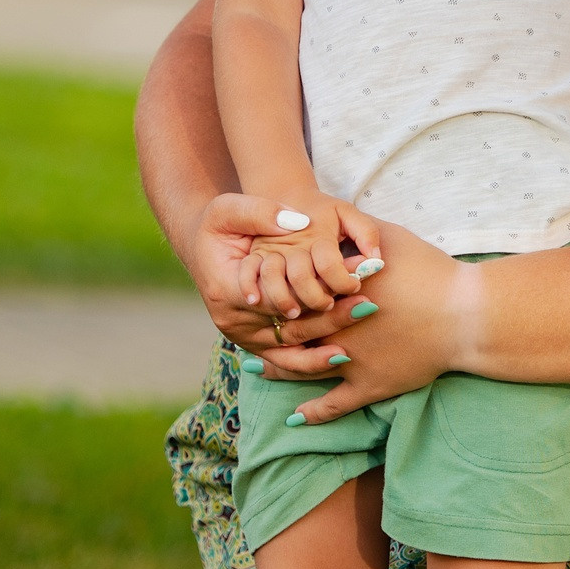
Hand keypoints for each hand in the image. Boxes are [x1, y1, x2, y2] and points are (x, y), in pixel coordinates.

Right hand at [185, 192, 367, 352]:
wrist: (202, 246)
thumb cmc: (218, 224)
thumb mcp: (229, 207)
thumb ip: (261, 212)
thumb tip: (299, 222)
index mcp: (225, 288)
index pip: (276, 299)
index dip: (314, 292)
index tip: (350, 282)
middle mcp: (231, 320)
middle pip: (287, 328)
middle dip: (329, 318)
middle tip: (367, 305)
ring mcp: (241, 335)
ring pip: (288, 349)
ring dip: (324, 342)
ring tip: (358, 329)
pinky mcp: (251, 342)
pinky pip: (282, 360)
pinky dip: (309, 361)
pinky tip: (339, 356)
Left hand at [241, 219, 467, 423]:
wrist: (464, 314)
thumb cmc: (429, 272)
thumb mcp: (388, 238)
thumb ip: (356, 231)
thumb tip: (333, 220)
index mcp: (337, 292)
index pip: (293, 295)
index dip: (272, 295)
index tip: (257, 294)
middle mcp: (335, 329)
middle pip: (291, 332)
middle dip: (267, 332)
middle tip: (245, 334)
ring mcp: (351, 362)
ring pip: (303, 369)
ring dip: (278, 370)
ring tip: (257, 369)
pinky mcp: (370, 387)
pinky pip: (334, 405)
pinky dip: (313, 413)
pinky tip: (295, 417)